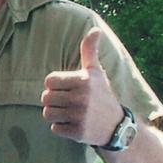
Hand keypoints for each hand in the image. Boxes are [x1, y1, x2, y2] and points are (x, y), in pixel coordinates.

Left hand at [41, 27, 122, 145]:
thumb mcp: (96, 72)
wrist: (117, 126)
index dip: (56, 85)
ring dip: (56, 115)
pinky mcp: (78, 132)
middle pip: (45, 98)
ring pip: (47, 113)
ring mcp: (80, 116)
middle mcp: (82, 98)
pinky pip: (54, 128)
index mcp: (83, 81)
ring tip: (70, 113)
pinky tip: (75, 124)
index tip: (68, 89)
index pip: (49, 81)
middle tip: (69, 103)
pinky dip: (61, 128)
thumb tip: (95, 29)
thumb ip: (90, 50)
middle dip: (54, 101)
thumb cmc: (101, 95)